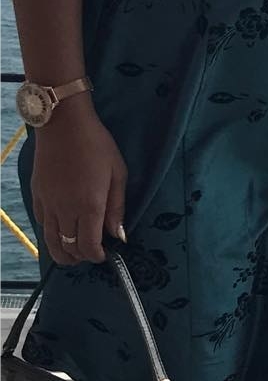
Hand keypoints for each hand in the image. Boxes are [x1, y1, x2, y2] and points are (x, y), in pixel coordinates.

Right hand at [30, 100, 126, 265]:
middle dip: (80, 257)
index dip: (96, 256)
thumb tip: (119, 236)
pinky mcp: (37, 194)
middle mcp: (65, 209)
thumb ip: (117, 208)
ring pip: (50, 240)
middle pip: (68, 248)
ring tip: (73, 252)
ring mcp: (48, 203)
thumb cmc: (96, 144)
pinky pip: (41, 222)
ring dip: (62, 251)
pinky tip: (60, 228)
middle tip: (90, 254)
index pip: (88, 246)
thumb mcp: (118, 173)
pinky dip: (50, 232)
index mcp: (89, 206)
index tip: (104, 254)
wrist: (63, 122)